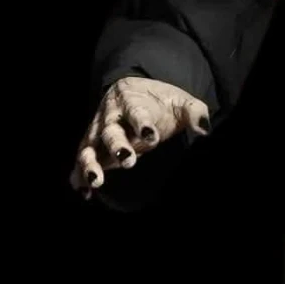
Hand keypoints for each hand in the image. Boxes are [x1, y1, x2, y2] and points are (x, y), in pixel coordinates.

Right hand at [70, 76, 210, 197]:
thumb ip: (195, 113)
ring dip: (90, 164)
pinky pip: (82, 160)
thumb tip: (205, 130)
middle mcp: (111, 116)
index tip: (151, 136)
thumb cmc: (160, 101)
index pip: (137, 112)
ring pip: (89, 147)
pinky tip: (85, 193)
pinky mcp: (92, 145)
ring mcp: (98, 131)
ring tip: (96, 181)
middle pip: (110, 131)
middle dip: (117, 145)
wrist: (132, 91)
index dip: (143, 124)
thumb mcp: (180, 102)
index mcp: (132, 101)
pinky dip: (79, 176)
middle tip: (128, 160)